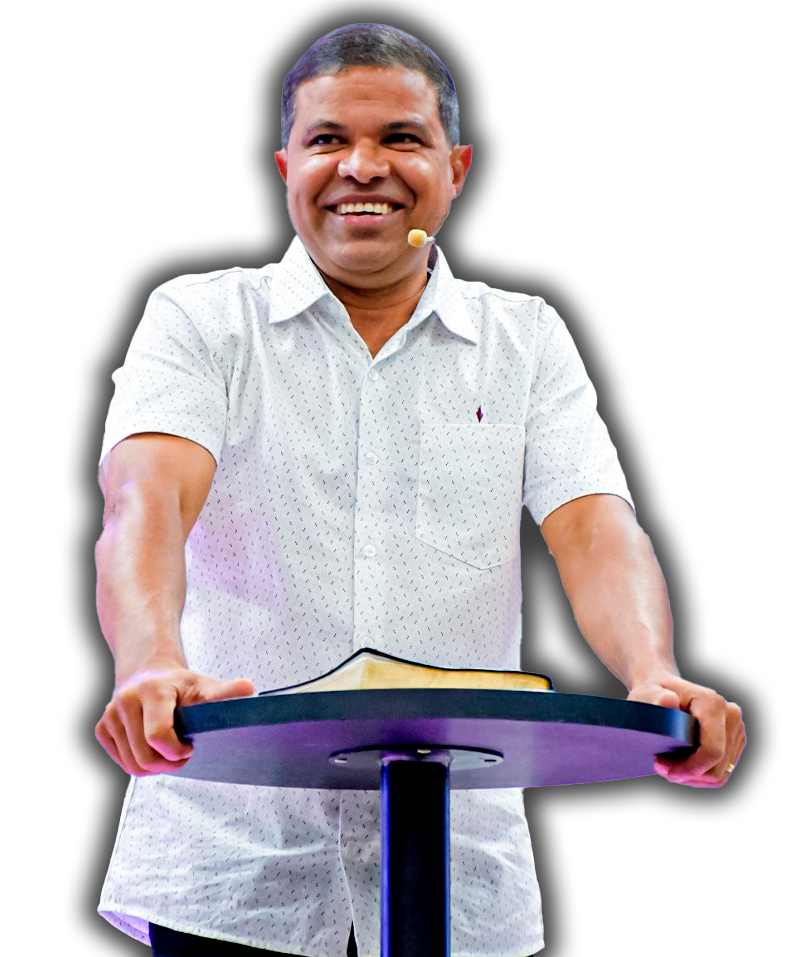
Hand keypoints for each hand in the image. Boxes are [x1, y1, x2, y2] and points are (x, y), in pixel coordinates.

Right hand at [95, 667, 255, 776]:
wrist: (148, 673)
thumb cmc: (181, 684)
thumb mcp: (204, 686)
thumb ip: (225, 691)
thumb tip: (250, 688)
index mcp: (152, 690)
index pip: (158, 736)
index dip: (177, 751)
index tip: (190, 746)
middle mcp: (126, 701)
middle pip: (145, 757)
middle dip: (168, 765)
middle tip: (183, 755)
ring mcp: (110, 715)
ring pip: (132, 765)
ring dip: (155, 768)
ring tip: (170, 752)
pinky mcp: (102, 728)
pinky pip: (122, 762)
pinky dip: (140, 763)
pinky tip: (153, 748)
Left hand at [626, 674, 745, 786]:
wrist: (665, 689)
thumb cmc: (654, 693)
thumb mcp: (647, 693)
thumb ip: (655, 698)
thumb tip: (668, 701)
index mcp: (713, 703)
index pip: (712, 750)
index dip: (690, 768)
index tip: (664, 769)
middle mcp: (731, 715)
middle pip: (716, 767)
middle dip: (688, 775)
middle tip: (662, 768)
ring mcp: (736, 729)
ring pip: (719, 773)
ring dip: (693, 777)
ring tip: (669, 768)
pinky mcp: (735, 741)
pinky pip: (721, 771)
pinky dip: (700, 775)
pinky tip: (681, 767)